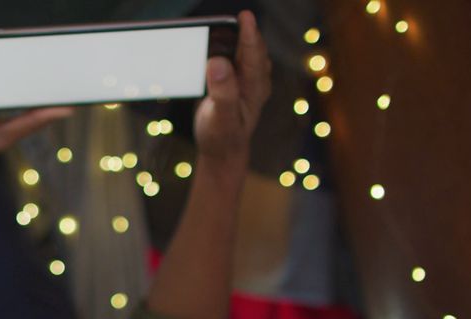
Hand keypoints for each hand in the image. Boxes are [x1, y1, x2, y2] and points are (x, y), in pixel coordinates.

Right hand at [193, 10, 271, 166]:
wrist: (223, 151)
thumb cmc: (222, 137)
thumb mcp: (221, 117)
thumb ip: (222, 91)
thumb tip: (218, 62)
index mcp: (254, 87)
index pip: (253, 53)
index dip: (248, 33)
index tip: (244, 15)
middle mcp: (255, 79)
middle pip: (250, 46)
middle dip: (241, 29)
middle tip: (224, 18)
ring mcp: (247, 79)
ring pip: (243, 50)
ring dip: (234, 37)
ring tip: (220, 26)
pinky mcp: (236, 80)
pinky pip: (234, 56)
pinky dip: (227, 47)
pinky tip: (215, 43)